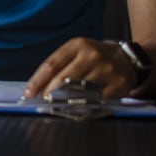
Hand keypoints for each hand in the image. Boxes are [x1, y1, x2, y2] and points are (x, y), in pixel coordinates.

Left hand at [22, 37, 136, 100]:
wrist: (128, 58)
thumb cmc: (94, 58)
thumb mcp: (77, 53)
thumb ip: (59, 67)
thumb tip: (37, 89)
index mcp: (77, 45)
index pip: (52, 64)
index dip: (37, 81)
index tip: (28, 93)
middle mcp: (92, 55)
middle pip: (63, 79)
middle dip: (49, 94)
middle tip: (43, 103)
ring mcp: (107, 69)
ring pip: (79, 91)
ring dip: (64, 102)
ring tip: (57, 108)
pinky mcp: (118, 84)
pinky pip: (96, 101)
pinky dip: (84, 108)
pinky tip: (76, 111)